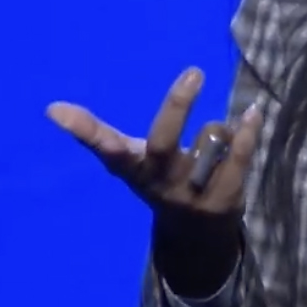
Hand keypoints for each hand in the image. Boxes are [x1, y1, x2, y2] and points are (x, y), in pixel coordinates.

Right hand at [45, 66, 261, 220]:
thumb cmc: (158, 179)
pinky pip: (239, 157)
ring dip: (219, 129)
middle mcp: (157, 184)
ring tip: (218, 140)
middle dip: (178, 106)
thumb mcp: (131, 161)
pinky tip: (253, 114)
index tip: (56, 109)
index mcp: (132, 170)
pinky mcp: (223, 201)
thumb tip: (52, 108)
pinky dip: (247, 132)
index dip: (85, 131)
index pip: (106, 149)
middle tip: (194, 72)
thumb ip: (100, 135)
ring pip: (210, 138)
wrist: (195, 234)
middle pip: (162, 142)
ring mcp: (190, 195)